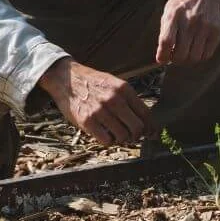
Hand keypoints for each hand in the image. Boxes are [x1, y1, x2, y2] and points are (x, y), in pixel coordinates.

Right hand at [39, 58, 153, 145]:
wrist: (67, 78)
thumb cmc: (93, 83)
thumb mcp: (114, 83)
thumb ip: (129, 99)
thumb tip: (145, 120)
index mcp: (124, 89)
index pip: (145, 113)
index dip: (151, 127)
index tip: (152, 133)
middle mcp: (114, 99)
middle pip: (137, 127)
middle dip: (137, 135)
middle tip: (133, 136)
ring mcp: (100, 111)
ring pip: (122, 136)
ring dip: (123, 139)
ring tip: (118, 135)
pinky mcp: (87, 121)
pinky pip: (106, 140)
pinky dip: (109, 141)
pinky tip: (106, 135)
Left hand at [156, 0, 219, 65]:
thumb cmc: (184, 2)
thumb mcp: (169, 10)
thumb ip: (164, 32)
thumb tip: (162, 57)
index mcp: (174, 15)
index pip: (166, 42)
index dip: (162, 56)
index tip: (162, 59)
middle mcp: (190, 21)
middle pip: (180, 54)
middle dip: (175, 60)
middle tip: (175, 56)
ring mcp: (205, 26)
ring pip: (194, 58)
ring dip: (188, 60)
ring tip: (186, 52)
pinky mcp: (216, 31)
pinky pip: (207, 55)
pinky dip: (199, 56)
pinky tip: (196, 49)